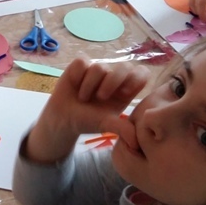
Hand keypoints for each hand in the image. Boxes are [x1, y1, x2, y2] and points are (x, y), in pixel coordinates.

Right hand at [25, 57, 148, 162]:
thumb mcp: (106, 125)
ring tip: (83, 98)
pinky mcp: (80, 65)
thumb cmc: (88, 121)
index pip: (141, 73)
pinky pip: (82, 62)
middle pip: (124, 66)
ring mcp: (97, 70)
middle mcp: (113, 78)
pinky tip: (75, 85)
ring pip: (100, 67)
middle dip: (113, 81)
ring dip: (90, 85)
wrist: (64, 120)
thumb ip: (122, 129)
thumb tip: (137, 143)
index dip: (136, 79)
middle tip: (101, 97)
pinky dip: (78, 75)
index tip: (124, 93)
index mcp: (125, 90)